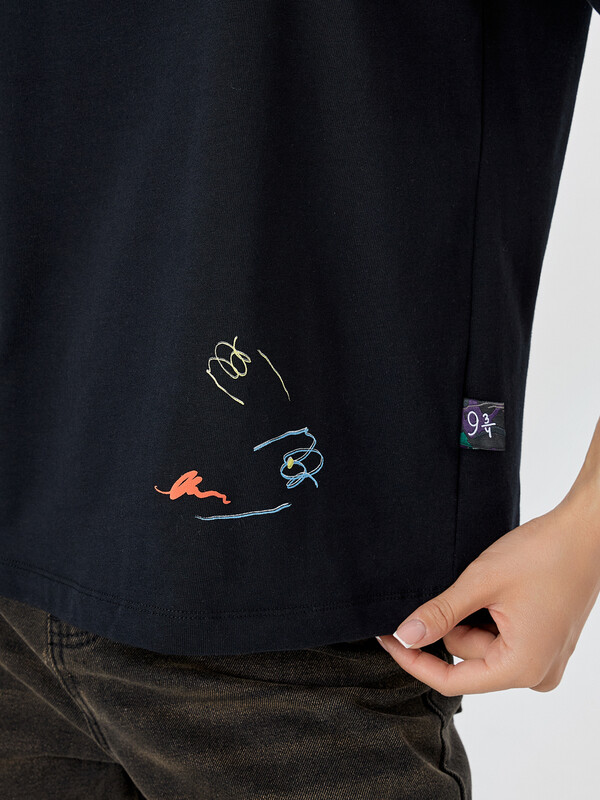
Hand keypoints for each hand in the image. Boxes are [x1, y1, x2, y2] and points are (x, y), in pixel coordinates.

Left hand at [376, 477, 599, 694]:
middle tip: (463, 584)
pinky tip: (500, 589)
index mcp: (522, 668)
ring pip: (483, 646)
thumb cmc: (542, 555)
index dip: (414, 660)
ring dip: (472, 616)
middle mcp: (537, 673)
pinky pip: (502, 638)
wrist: (585, 533)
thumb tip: (404, 636)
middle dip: (453, 623)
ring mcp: (544, 659)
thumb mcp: (481, 583)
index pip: (451, 681)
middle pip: (468, 658)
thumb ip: (440, 614)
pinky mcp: (545, 642)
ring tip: (490, 583)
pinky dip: (488, 616)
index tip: (387, 638)